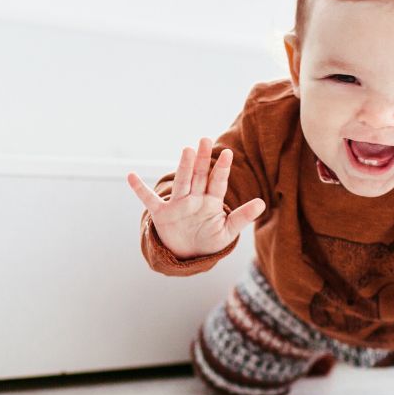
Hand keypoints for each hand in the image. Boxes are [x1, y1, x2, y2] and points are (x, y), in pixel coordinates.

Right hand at [126, 137, 265, 259]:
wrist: (188, 254)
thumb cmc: (209, 240)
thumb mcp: (227, 232)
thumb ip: (242, 217)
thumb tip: (263, 204)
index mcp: (211, 202)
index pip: (218, 183)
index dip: (222, 169)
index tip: (228, 154)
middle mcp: (194, 198)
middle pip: (199, 176)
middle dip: (203, 159)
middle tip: (205, 140)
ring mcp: (178, 205)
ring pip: (182, 183)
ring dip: (184, 167)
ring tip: (187, 151)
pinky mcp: (162, 214)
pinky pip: (149, 200)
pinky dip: (139, 189)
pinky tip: (130, 176)